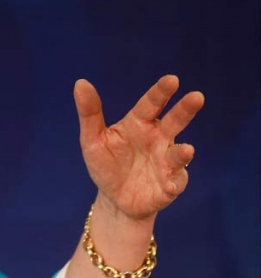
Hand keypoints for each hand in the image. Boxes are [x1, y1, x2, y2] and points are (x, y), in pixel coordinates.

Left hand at [74, 75, 203, 221]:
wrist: (114, 198)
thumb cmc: (106, 163)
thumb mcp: (93, 139)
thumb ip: (89, 113)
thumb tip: (80, 82)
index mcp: (139, 124)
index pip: (150, 105)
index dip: (160, 93)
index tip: (172, 80)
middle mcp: (157, 140)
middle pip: (173, 122)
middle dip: (185, 110)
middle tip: (196, 97)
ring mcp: (166, 162)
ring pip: (177, 154)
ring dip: (181, 153)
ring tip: (185, 150)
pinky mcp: (169, 185)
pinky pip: (174, 183)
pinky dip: (173, 183)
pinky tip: (169, 185)